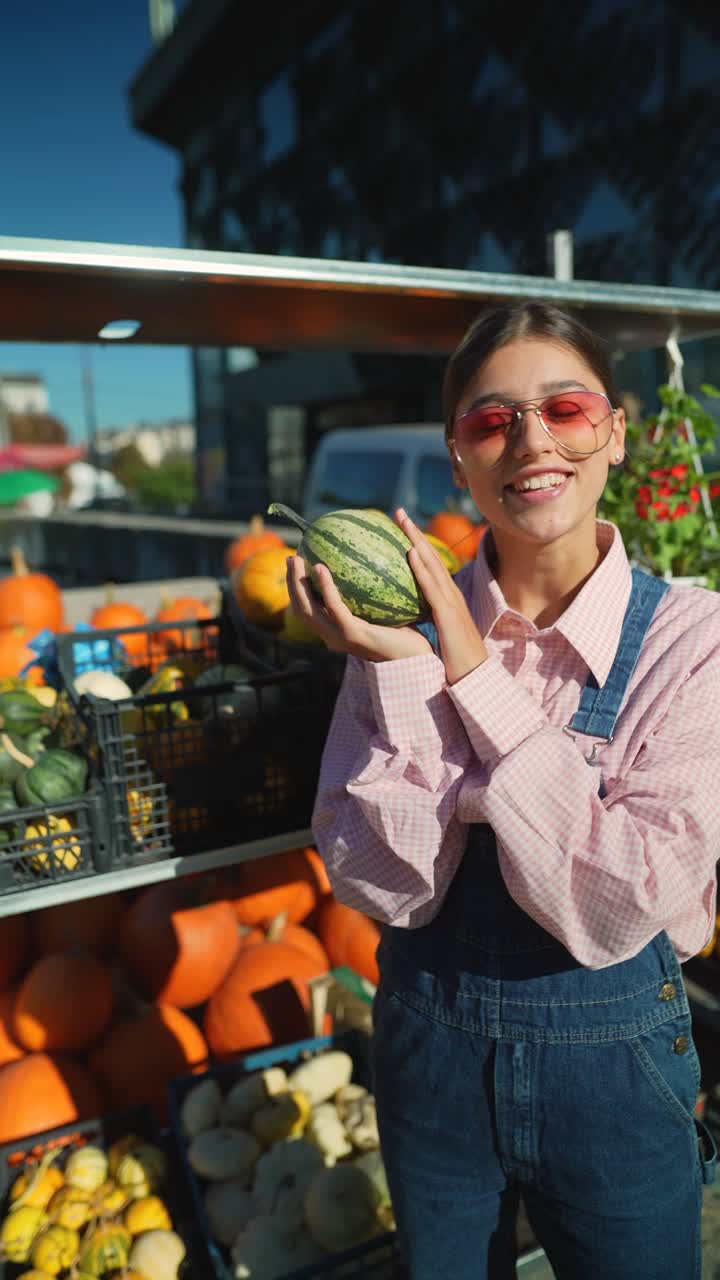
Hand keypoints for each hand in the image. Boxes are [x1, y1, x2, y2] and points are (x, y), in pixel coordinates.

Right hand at [286, 555, 432, 662]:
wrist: (418, 658)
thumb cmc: (406, 633)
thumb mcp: (385, 607)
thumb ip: (374, 589)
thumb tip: (372, 556)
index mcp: (337, 630)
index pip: (309, 610)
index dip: (298, 589)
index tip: (298, 564)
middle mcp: (333, 636)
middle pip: (301, 609)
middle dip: (292, 583)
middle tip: (291, 557)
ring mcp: (340, 637)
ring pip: (308, 609)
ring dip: (299, 584)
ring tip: (296, 560)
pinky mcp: (352, 634)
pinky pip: (333, 608)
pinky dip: (325, 588)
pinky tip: (322, 568)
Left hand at [395, 508, 488, 683]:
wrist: (475, 676)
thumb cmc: (457, 661)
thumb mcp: (441, 634)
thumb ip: (428, 620)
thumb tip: (408, 615)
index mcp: (447, 599)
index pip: (429, 566)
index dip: (416, 545)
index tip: (400, 529)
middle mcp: (450, 595)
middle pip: (431, 557)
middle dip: (415, 534)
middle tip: (398, 513)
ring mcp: (451, 602)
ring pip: (432, 565)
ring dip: (417, 541)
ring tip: (402, 522)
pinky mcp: (448, 613)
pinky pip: (432, 586)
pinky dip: (421, 568)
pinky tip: (411, 553)